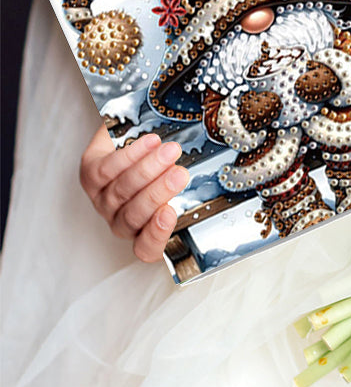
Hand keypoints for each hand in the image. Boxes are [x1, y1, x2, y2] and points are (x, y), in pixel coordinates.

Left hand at [79, 127, 188, 261]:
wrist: (129, 138)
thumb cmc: (158, 164)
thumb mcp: (181, 178)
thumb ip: (198, 184)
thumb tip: (224, 171)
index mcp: (144, 231)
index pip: (146, 248)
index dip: (156, 235)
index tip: (170, 213)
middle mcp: (122, 220)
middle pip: (135, 214)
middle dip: (159, 191)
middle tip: (179, 173)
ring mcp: (104, 200)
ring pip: (121, 191)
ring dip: (146, 169)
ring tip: (168, 151)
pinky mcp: (90, 175)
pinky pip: (104, 170)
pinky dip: (128, 155)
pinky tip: (147, 143)